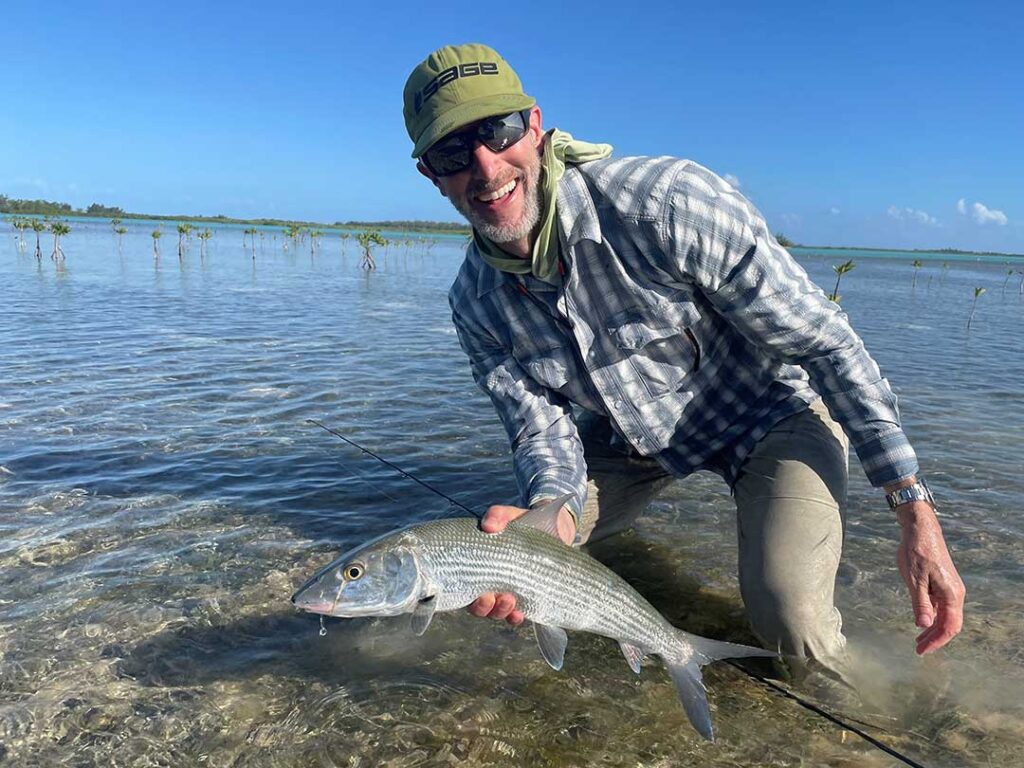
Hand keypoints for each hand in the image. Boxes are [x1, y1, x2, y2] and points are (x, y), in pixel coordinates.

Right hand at [468, 502, 575, 625]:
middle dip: (483, 607)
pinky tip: (520, 613)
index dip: (466, 595)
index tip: (476, 591)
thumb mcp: (510, 516)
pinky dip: (516, 617)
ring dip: (500, 610)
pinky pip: (517, 615)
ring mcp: (508, 593)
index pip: (465, 587)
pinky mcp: (527, 598)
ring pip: (497, 612)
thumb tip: (488, 525)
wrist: (554, 530)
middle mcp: (491, 584)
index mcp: (480, 566)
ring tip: (509, 600)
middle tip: (490, 597)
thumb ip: (498, 515)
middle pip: (479, 606)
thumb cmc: (524, 524)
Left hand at [896, 501, 965, 653]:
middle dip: (935, 638)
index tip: (921, 650)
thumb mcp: (914, 580)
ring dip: (933, 628)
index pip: (948, 627)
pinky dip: (932, 615)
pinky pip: (941, 605)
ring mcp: (950, 588)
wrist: (921, 529)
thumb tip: (924, 625)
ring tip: (919, 639)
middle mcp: (955, 593)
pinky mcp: (943, 583)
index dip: (936, 641)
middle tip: (918, 649)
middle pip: (949, 624)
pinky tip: (921, 619)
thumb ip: (920, 604)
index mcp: (952, 594)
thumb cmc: (917, 552)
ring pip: (946, 615)